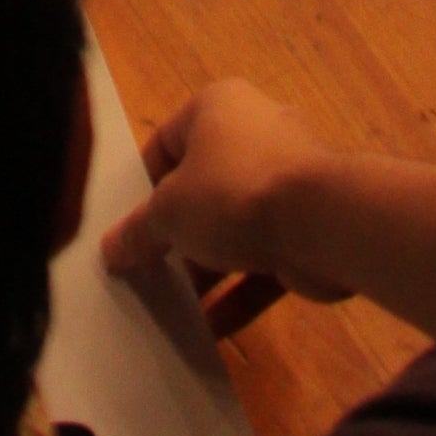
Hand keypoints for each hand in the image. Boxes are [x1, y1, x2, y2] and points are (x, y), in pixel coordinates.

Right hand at [102, 79, 351, 310]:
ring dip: (207, 266)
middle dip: (177, 233)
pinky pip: (265, 256)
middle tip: (149, 271)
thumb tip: (111, 250)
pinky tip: (212, 327)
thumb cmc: (233, 194)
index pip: (166, 144)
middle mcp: (253, 134)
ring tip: (176, 306)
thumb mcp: (169, 213)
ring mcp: (286, 181)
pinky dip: (240, 288)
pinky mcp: (308, 225)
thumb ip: (137, 232)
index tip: (129, 228)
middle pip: (201, 187)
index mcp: (216, 108)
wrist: (325, 223)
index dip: (142, 187)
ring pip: (235, 225)